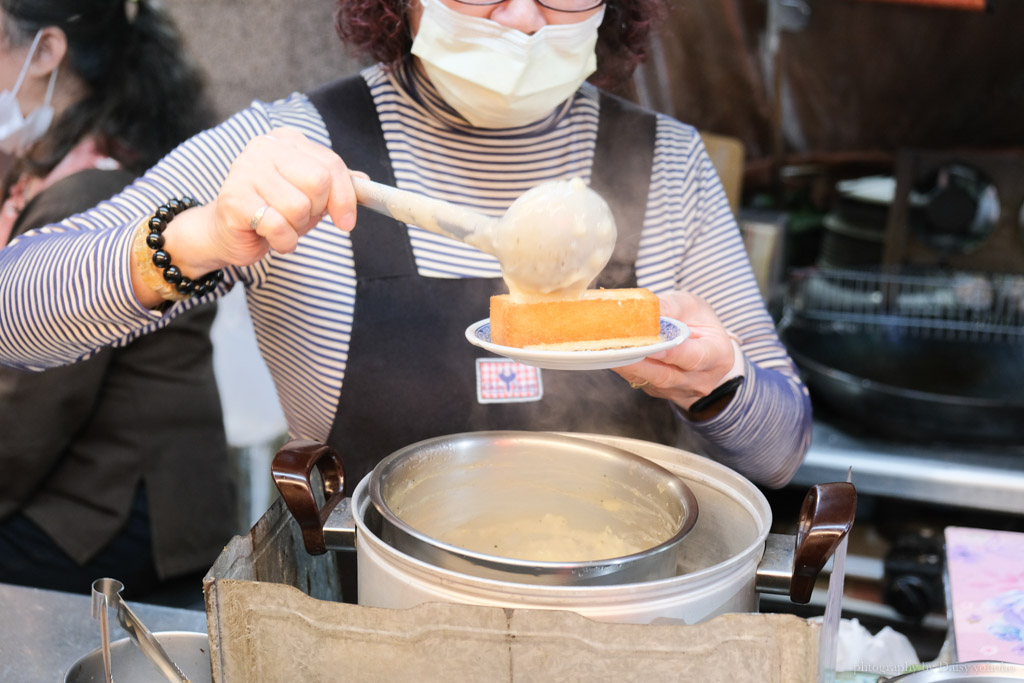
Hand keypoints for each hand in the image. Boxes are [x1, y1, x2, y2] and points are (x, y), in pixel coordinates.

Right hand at [171, 127, 358, 274]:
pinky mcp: (235, 199)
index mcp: (287, 140)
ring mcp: (246, 170)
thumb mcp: (309, 194)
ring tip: (282, 225)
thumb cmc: (272, 209)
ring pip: (299, 207)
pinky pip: (279, 226)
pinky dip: (284, 241)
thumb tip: (364, 182)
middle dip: (316, 210)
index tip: (347, 222)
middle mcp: (265, 147)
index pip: (331, 163)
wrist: (227, 231)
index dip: (345, 197)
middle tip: (300, 218)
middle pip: (319, 182)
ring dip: (297, 228)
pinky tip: (272, 237)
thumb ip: (336, 185)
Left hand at [613, 291, 738, 409]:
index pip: (694, 358)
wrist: (698, 342)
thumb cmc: (697, 320)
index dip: (671, 353)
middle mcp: (700, 380)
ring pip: (650, 380)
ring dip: (626, 366)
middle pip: (667, 375)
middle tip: (616, 348)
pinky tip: (608, 355)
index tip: (650, 346)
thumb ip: (671, 306)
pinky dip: (623, 369)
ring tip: (606, 350)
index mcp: (718, 356)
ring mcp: (679, 390)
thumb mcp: (690, 305)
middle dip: (639, 362)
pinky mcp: (658, 392)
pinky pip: (640, 381)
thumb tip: (645, 307)